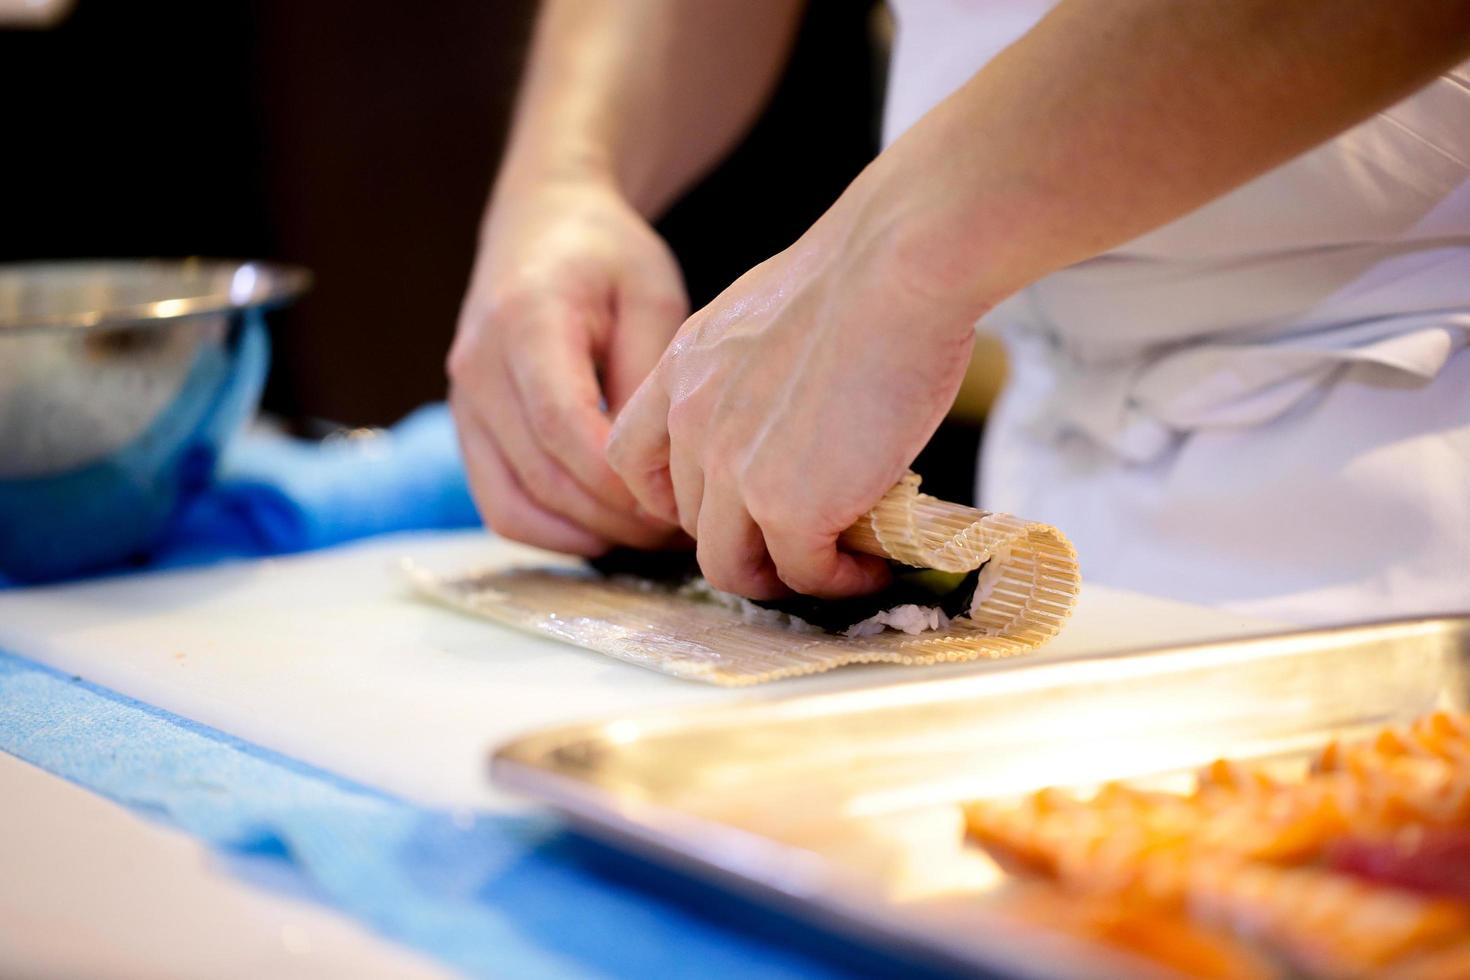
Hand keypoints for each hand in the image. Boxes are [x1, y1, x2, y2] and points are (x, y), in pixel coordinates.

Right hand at [448, 178, 686, 554]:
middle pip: (542, 474)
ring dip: (588, 532)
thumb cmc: (608, 255)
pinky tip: (605, 530)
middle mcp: (478, 367)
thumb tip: (654, 465)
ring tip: (651, 533)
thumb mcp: (651, 294)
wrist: (540, 224)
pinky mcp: (468, 429)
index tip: (676, 498)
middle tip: (681, 527)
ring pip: (515, 503)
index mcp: (525, 321)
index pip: (561, 423)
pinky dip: (551, 532)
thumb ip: (648, 375)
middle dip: (617, 515)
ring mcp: (465, 403)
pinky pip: (499, 505)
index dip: (617, 477)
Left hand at [607, 187, 978, 598]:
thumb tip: (794, 414)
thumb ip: (755, 370)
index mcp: (683, 369)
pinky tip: (873, 568)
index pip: (631, 457)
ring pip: (730, 566)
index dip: (669, 496)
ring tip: (837, 565)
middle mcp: (692, 422)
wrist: (898, 267)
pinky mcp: (787, 507)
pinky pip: (803, 575)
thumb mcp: (770, 313)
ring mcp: (732, 470)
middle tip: (802, 541)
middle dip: (742, 539)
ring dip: (782, 577)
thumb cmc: (864, 273)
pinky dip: (837, 583)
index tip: (724, 506)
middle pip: (687, 521)